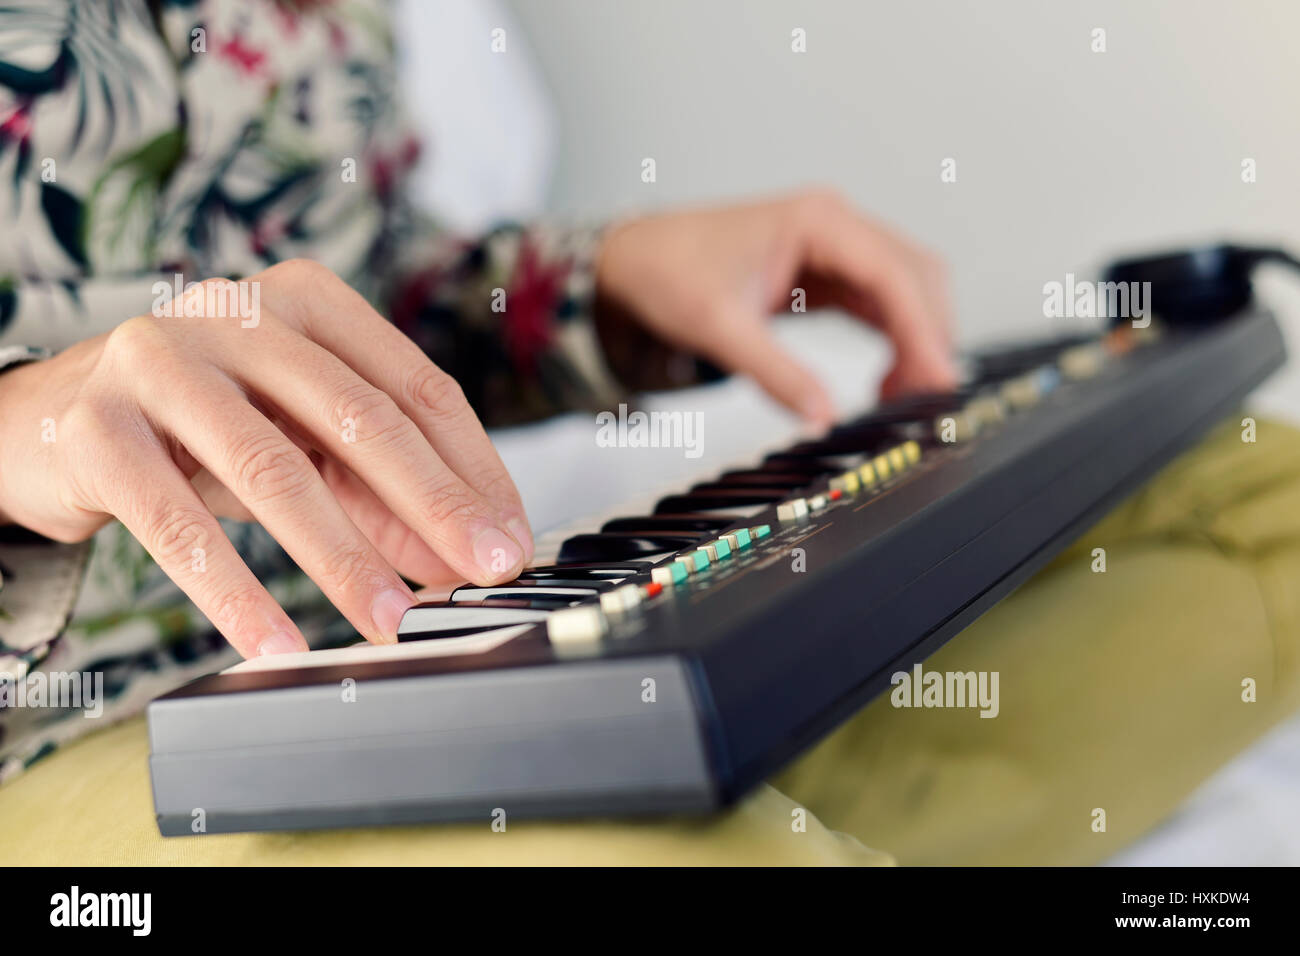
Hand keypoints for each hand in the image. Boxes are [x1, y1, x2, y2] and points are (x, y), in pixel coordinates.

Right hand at [0, 260, 532, 656]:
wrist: (46, 419)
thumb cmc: (201, 424)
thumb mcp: (300, 439)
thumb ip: (378, 488)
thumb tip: (459, 556)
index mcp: (307, 301)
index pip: (417, 387)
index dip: (473, 469)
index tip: (510, 539)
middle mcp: (238, 311)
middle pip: (362, 417)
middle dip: (434, 505)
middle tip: (484, 571)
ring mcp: (162, 360)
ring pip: (276, 469)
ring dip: (343, 558)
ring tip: (389, 621)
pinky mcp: (99, 426)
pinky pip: (177, 523)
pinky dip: (232, 591)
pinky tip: (274, 639)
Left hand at [594, 189, 957, 427]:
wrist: (636, 259)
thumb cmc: (668, 273)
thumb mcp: (717, 328)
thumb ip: (773, 374)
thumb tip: (821, 419)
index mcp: (816, 222)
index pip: (892, 275)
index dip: (923, 330)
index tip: (938, 379)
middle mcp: (836, 227)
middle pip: (914, 279)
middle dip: (927, 339)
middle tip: (920, 402)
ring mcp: (836, 248)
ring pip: (906, 292)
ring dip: (915, 342)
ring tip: (898, 398)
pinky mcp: (830, 273)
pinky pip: (883, 305)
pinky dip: (895, 341)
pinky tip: (884, 381)